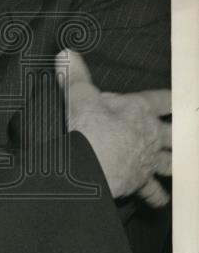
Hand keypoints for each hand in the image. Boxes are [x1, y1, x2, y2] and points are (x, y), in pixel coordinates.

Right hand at [56, 49, 170, 207]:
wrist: (87, 168)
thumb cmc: (87, 130)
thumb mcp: (78, 96)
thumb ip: (75, 75)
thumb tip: (66, 53)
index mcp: (140, 111)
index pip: (164, 100)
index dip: (175, 97)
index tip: (184, 96)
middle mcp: (150, 136)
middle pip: (177, 133)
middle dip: (183, 133)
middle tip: (189, 132)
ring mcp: (148, 161)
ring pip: (171, 162)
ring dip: (174, 163)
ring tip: (179, 164)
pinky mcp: (139, 182)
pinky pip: (154, 192)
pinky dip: (157, 196)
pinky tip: (161, 198)